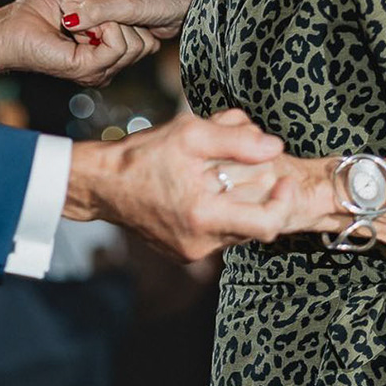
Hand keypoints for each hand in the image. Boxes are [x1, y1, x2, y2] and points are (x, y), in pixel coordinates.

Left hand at [0, 0, 158, 86]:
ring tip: (90, 20)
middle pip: (147, 44)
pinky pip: (120, 45)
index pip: (147, 41)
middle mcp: (107, 64)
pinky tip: (90, 24)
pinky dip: (109, 27)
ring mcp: (100, 69)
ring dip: (116, 22)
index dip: (139, 18)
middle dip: (128, 20)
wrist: (13, 27)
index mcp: (107, 51)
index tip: (116, 4)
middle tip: (96, 15)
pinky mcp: (89, 68)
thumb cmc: (41, 7)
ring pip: (138, 45)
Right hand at [58, 0, 195, 40]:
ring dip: (108, 33)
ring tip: (130, 28)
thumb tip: (69, 21)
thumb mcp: (128, 7)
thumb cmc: (163, 0)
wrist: (186, 5)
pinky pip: (104, 27)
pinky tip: (130, 31)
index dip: (83, 24)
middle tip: (121, 29)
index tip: (101, 32)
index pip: (71, 5)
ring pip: (92, 23)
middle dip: (97, 29)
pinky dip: (114, 35)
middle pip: (80, 15)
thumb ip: (98, 12)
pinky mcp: (114, 8)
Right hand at [65, 110, 297, 260]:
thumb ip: (237, 139)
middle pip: (254, 223)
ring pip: (237, 228)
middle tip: (249, 162)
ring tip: (219, 170)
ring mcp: (191, 251)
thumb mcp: (190, 134)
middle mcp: (201, 243)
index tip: (285, 178)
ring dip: (239, 199)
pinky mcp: (183, 251)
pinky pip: (218, 232)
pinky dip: (221, 209)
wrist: (101, 184)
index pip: (267, 224)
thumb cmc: (142, 155)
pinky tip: (204, 187)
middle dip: (259, 191)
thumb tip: (276, 146)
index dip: (283, 201)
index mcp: (203, 217)